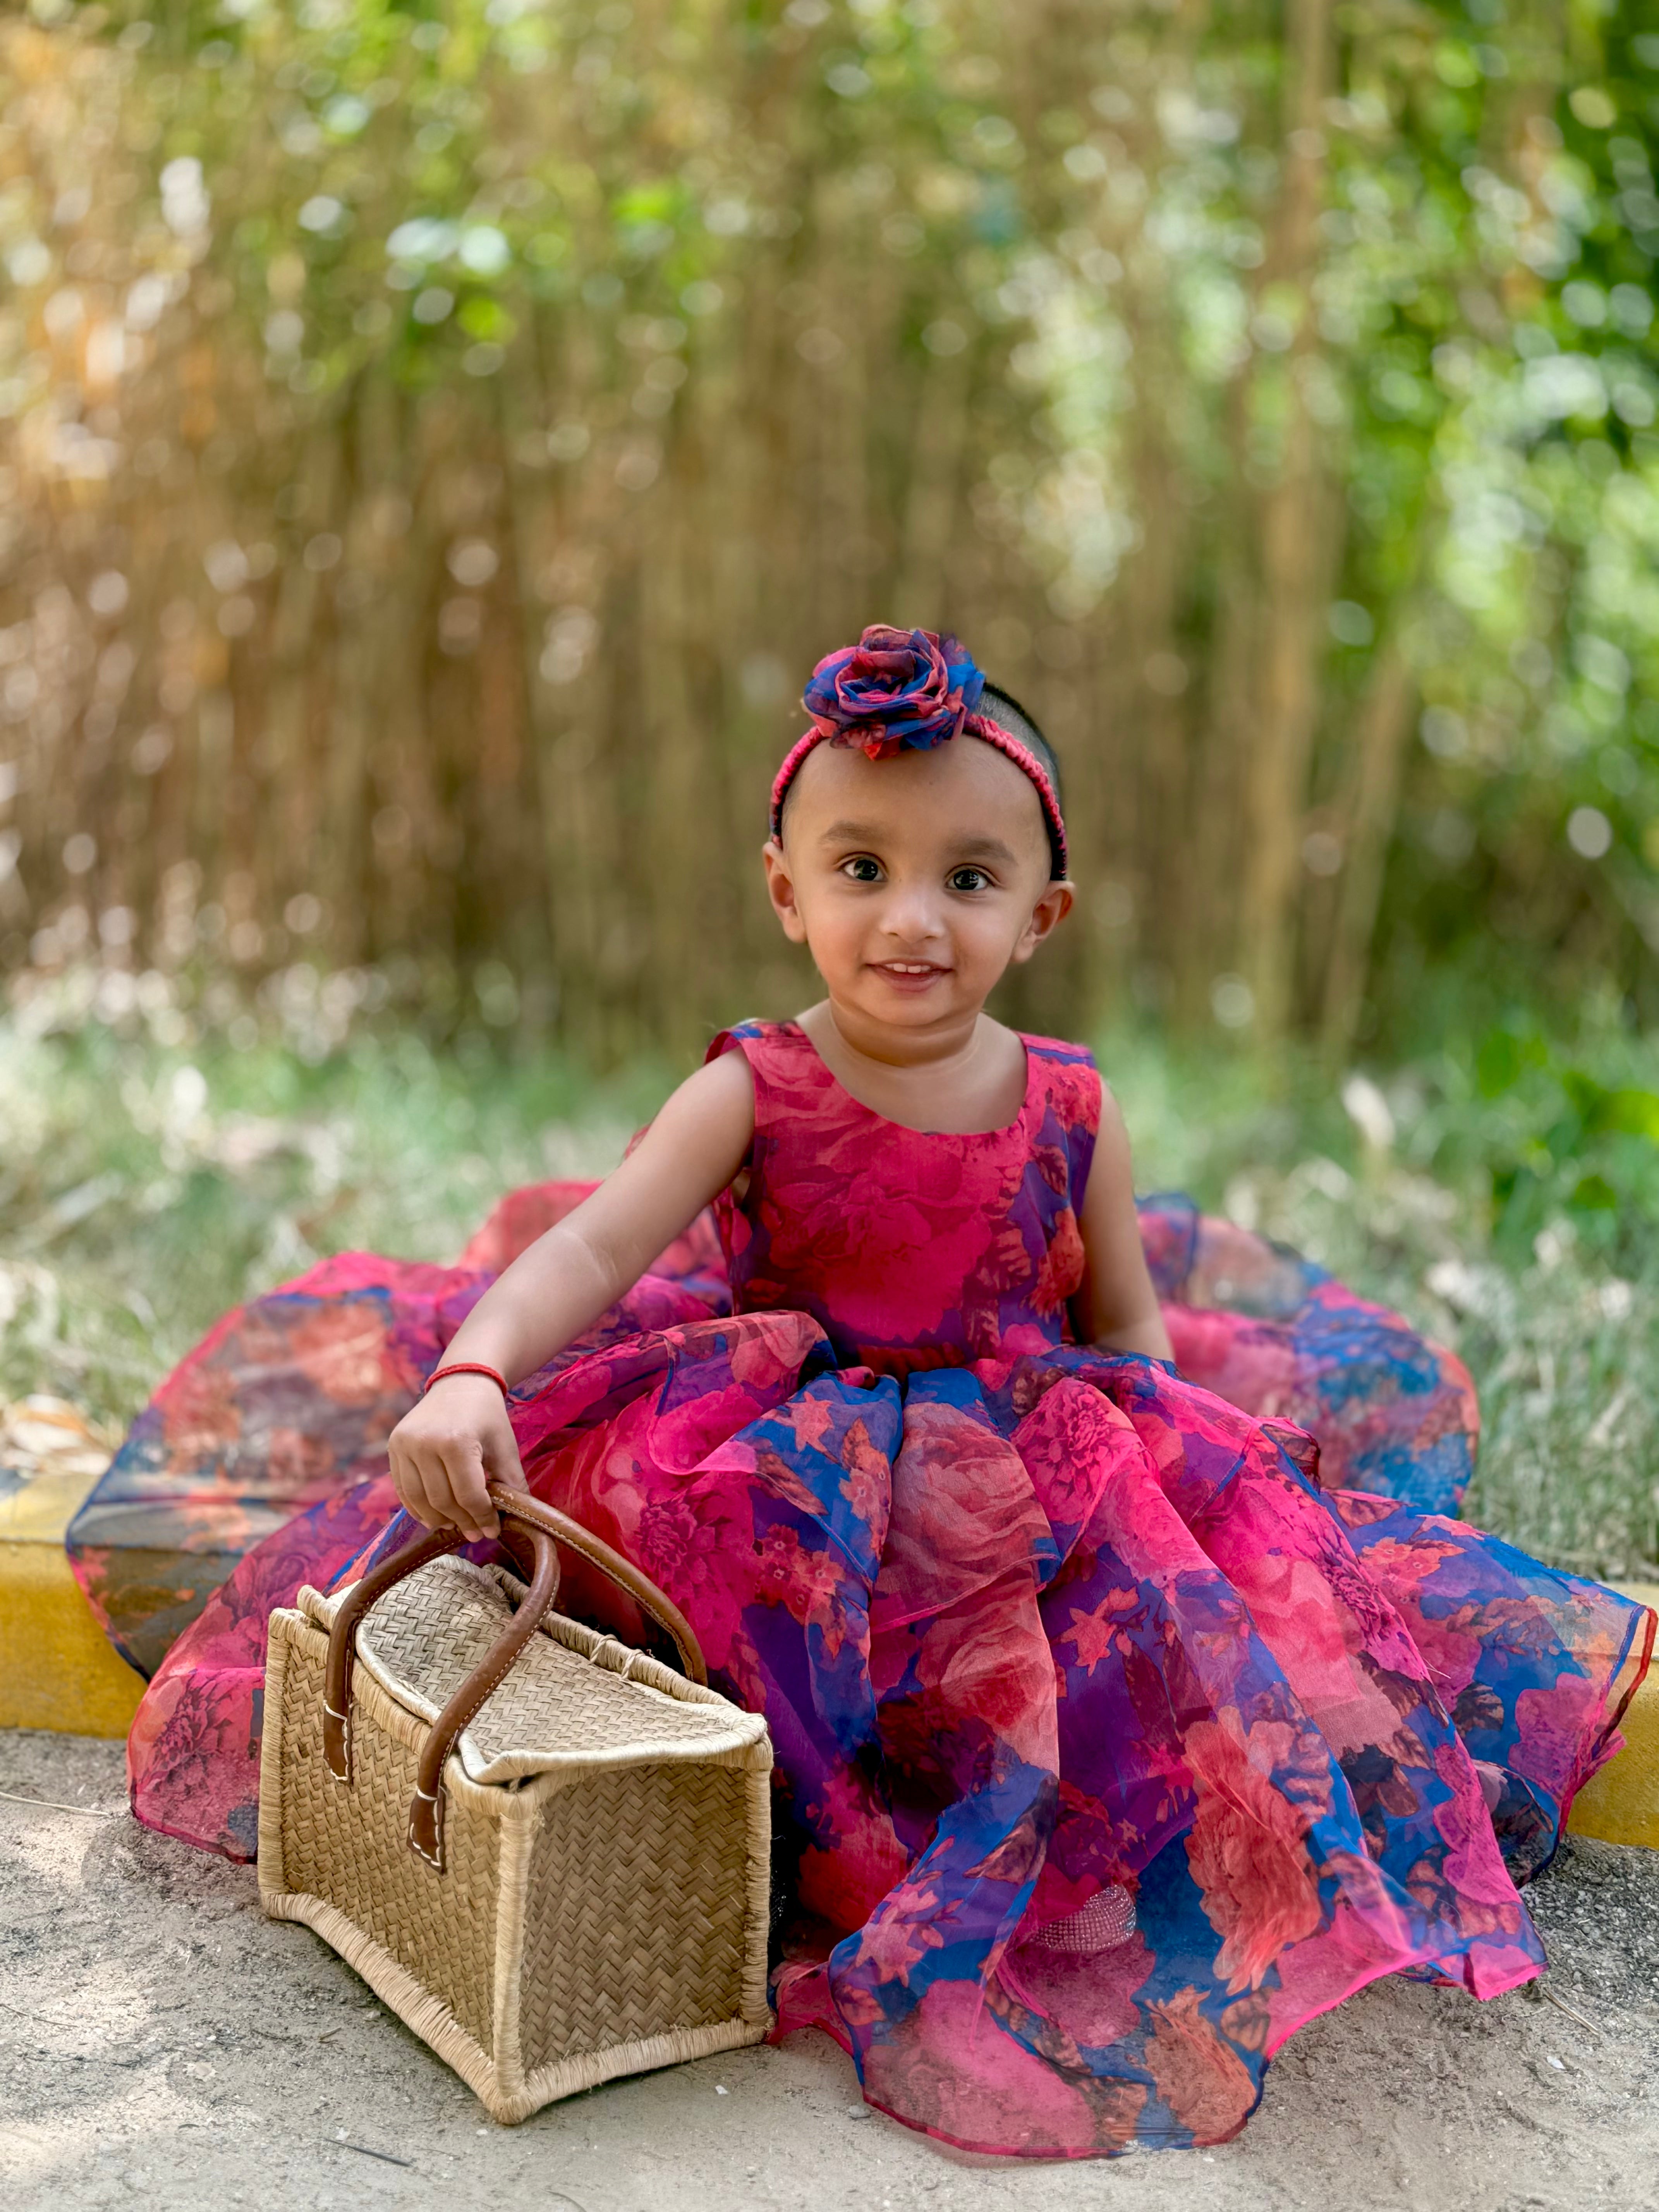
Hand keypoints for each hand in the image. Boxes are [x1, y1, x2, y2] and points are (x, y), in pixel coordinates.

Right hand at [388, 1374, 525, 1541]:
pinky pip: (403, 1488)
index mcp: (457, 1441)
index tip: (492, 1531)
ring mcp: (405, 1444)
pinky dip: (416, 1508)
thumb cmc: (487, 1416)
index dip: (482, 1518)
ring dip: (438, 1519)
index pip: (469, 1494)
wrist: (460, 1383)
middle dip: (462, 1522)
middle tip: (475, 1534)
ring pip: (419, 1499)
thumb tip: (520, 1518)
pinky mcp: (394, 1446)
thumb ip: (512, 1483)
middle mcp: (425, 1443)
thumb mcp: (506, 1447)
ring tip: (455, 1526)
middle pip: (442, 1501)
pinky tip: (432, 1517)